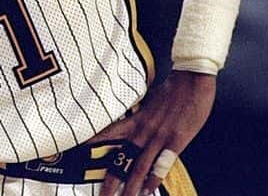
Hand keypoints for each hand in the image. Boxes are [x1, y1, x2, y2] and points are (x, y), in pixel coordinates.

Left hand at [95, 71, 214, 195]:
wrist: (190, 82)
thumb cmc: (170, 90)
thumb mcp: (148, 102)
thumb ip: (139, 116)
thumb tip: (132, 123)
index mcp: (134, 120)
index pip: (107, 134)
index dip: (92, 144)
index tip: (77, 155)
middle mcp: (141, 131)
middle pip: (121, 160)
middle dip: (110, 181)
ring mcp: (157, 138)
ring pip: (139, 168)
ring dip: (131, 187)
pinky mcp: (175, 143)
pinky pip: (161, 166)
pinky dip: (154, 180)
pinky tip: (148, 192)